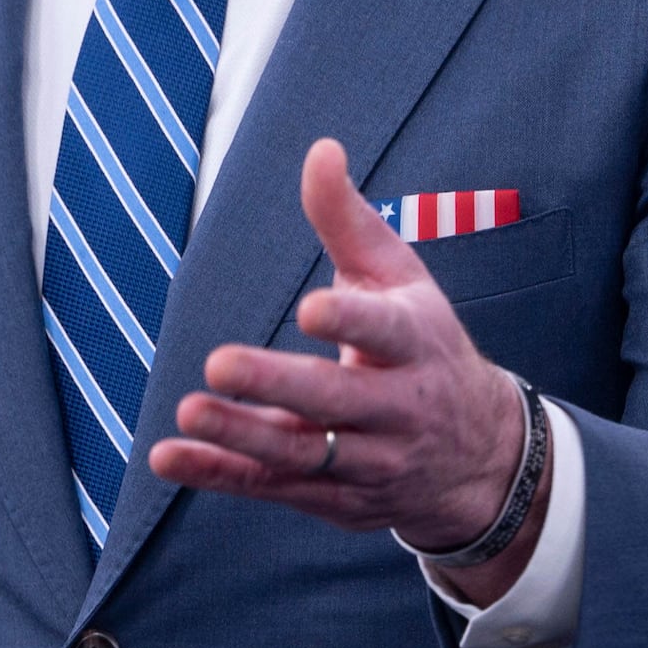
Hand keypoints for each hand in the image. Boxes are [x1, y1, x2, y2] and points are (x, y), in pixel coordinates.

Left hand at [146, 139, 539, 601]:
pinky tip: (169, 457)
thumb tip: (319, 149)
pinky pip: (273, 489)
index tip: (312, 310)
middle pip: (336, 402)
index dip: (351, 325)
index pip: (386, 335)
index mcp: (415, 345)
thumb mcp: (400, 279)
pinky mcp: (335, 498)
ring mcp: (368, 461)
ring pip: (303, 455)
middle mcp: (397, 410)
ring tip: (190, 411)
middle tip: (219, 364)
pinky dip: (220, 474)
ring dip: (242, 436)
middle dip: (279, 386)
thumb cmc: (424, 347)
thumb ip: (349, 220)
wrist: (479, 458)